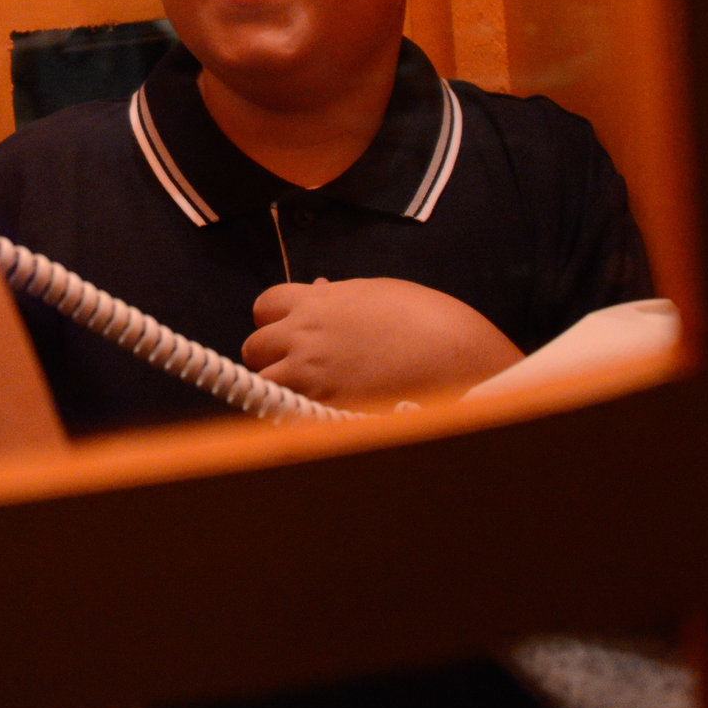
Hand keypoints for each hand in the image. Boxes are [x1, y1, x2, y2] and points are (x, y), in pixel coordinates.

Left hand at [243, 277, 523, 407]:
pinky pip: (288, 414)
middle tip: (292, 367)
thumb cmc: (424, 317)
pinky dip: (294, 415)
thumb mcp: (375, 292)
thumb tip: (319, 292)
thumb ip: (338, 297)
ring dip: (277, 389)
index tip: (287, 332)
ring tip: (301, 396)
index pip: (264, 306)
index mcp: (316, 302)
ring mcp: (311, 374)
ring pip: (263, 385)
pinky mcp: (324, 408)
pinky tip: (315, 414)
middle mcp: (304, 335)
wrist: (453, 351)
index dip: (272, 321)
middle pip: (253, 348)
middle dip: (268, 357)